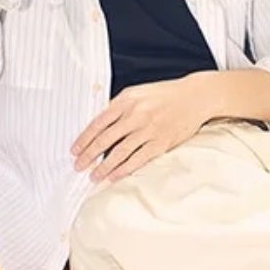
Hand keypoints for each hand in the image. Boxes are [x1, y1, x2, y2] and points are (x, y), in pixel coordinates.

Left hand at [71, 77, 212, 183]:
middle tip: (78, 166)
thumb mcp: (138, 92)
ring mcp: (149, 130)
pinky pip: (138, 159)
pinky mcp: (161, 142)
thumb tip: (99, 124)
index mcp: (126, 100)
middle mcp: (136, 115)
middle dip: (89, 155)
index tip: (74, 150)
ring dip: (104, 166)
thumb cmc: (165, 95)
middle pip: (105, 139)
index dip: (84, 139)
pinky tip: (114, 176)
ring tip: (94, 175)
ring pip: (120, 152)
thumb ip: (118, 106)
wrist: (195, 97)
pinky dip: (124, 169)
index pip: (98, 123)